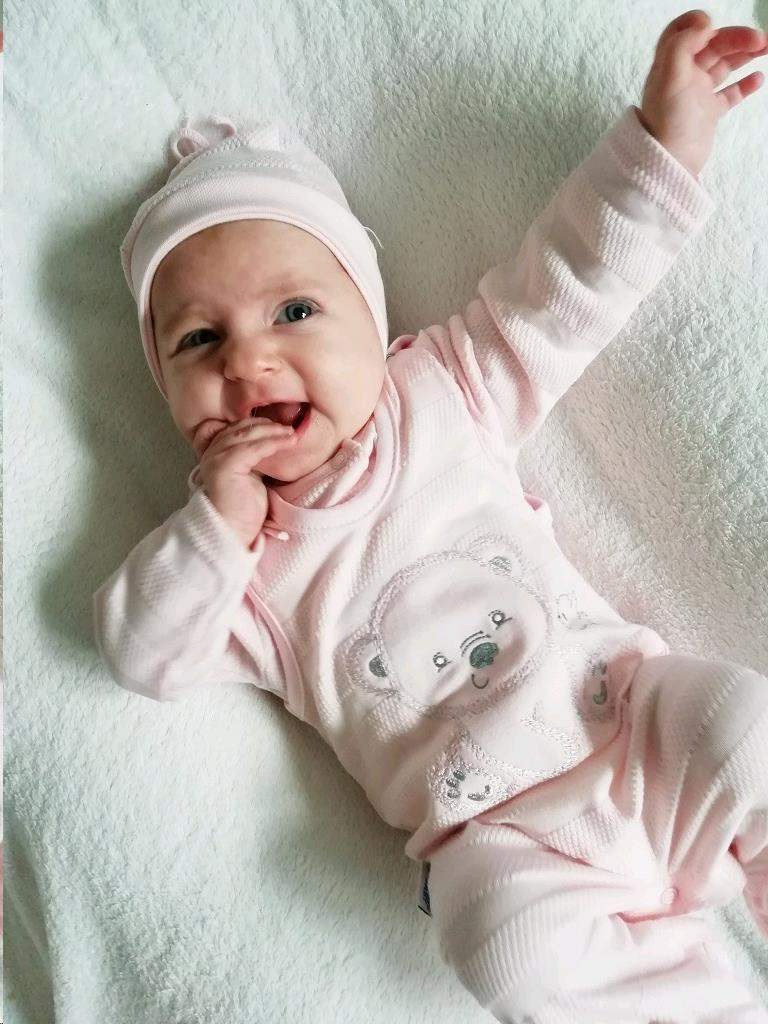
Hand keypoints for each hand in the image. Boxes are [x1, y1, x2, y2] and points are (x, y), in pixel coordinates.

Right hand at [196, 417, 297, 548]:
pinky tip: (288, 442)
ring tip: (292, 433)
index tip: (278, 425)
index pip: (234, 427)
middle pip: (241, 427)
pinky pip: (253, 448)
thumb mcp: (250, 476)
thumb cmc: (242, 509)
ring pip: (247, 434)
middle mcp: (211, 452)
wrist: (231, 532)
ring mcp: (216, 458)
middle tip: (289, 427)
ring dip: (274, 431)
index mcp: (214, 453)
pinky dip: (273, 443)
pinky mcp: (225, 466)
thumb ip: (253, 459)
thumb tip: (272, 445)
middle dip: (267, 424)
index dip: (255, 422)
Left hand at [638, 9, 767, 177]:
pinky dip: (744, 84)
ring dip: (745, 54)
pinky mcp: (708, 113)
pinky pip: (729, 93)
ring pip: (724, 65)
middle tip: (760, 40)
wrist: (670, 163)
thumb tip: (704, 25)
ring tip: (766, 48)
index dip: (696, 23)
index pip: (680, 33)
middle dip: (736, 38)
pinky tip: (758, 78)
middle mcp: (682, 77)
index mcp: (669, 66)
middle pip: (711, 46)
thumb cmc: (667, 122)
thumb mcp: (669, 79)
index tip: (713, 25)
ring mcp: (696, 95)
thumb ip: (682, 46)